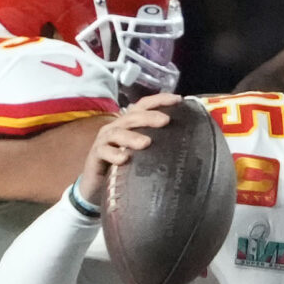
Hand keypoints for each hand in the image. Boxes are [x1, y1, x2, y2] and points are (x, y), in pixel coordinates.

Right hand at [76, 94, 179, 208]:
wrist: (96, 184)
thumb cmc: (124, 166)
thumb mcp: (142, 153)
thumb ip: (157, 144)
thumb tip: (187, 143)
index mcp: (129, 123)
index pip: (143, 106)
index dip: (159, 100)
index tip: (178, 99)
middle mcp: (116, 128)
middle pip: (132, 117)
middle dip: (149, 117)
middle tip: (165, 121)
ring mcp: (104, 141)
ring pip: (117, 133)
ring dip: (132, 137)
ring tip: (146, 143)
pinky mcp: (96, 156)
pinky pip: (104, 152)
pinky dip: (114, 154)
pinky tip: (124, 159)